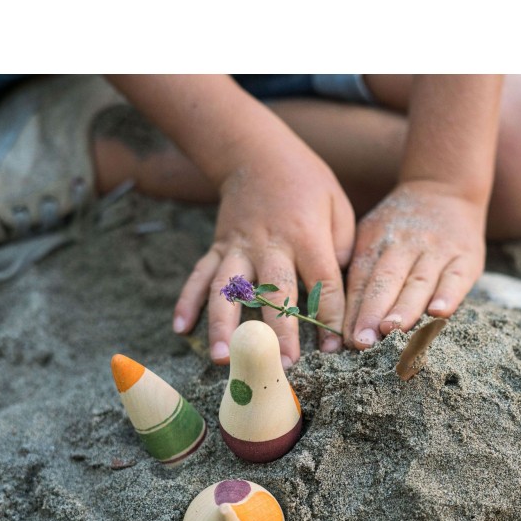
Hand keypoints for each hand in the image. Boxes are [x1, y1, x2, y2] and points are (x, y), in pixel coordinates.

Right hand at [172, 135, 354, 365]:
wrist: (257, 152)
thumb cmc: (307, 183)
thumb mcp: (338, 207)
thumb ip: (341, 249)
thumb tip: (336, 295)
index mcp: (306, 235)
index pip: (322, 284)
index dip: (329, 318)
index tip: (335, 350)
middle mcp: (269, 244)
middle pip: (275, 294)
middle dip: (280, 333)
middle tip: (283, 368)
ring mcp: (238, 246)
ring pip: (228, 289)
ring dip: (224, 326)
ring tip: (223, 360)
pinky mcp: (217, 247)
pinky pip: (199, 276)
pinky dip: (187, 301)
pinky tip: (180, 329)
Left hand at [343, 181, 486, 348]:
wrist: (444, 187)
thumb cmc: (398, 227)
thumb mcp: (371, 236)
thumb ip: (358, 273)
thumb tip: (337, 321)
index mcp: (376, 242)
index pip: (362, 280)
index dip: (354, 310)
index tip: (347, 339)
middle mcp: (405, 245)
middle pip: (387, 281)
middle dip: (374, 312)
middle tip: (364, 341)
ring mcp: (437, 250)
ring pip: (419, 282)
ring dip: (405, 308)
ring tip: (393, 331)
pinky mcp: (466, 257)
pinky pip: (456, 277)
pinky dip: (448, 295)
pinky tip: (438, 312)